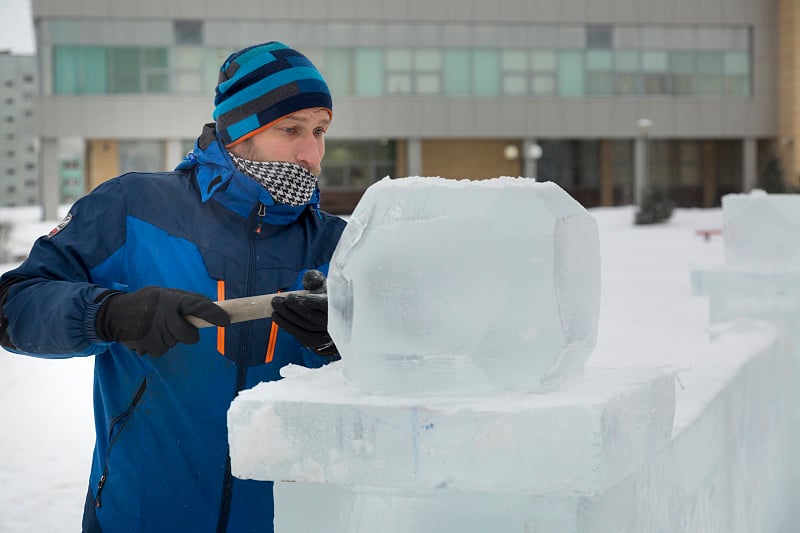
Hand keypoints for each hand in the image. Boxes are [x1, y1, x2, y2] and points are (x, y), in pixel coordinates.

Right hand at [96, 286, 230, 356]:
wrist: (114, 314)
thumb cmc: (147, 302)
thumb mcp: (166, 294)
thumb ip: (187, 300)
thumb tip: (212, 307)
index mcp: (170, 299)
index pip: (196, 305)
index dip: (213, 314)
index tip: (226, 321)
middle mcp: (163, 316)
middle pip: (189, 336)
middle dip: (188, 334)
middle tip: (176, 325)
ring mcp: (154, 333)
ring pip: (175, 343)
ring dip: (170, 338)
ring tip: (156, 326)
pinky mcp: (146, 346)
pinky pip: (163, 350)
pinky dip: (158, 345)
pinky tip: (149, 335)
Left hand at [271, 270, 337, 356]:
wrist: (335, 316)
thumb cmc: (327, 296)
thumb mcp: (323, 284)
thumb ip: (315, 278)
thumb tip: (308, 277)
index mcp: (341, 305)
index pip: (326, 306)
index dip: (307, 303)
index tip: (290, 297)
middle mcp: (338, 322)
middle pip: (313, 318)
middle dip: (292, 309)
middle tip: (276, 300)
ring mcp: (329, 335)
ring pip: (306, 328)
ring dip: (287, 318)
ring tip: (275, 307)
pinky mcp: (320, 343)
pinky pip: (303, 337)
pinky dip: (288, 327)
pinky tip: (278, 318)